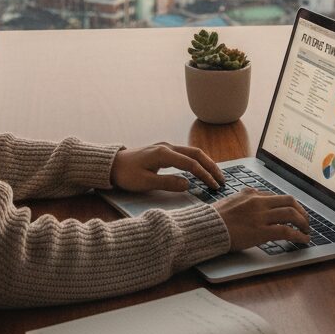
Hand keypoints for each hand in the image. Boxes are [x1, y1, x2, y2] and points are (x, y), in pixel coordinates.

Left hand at [110, 143, 224, 192]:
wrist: (112, 165)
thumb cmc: (126, 174)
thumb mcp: (145, 182)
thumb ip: (167, 183)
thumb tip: (188, 184)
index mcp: (164, 153)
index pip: (191, 164)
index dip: (204, 175)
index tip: (214, 186)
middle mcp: (167, 147)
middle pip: (196, 153)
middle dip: (211, 166)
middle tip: (222, 180)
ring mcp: (165, 147)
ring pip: (192, 152)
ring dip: (205, 163)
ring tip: (216, 176)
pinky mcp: (163, 151)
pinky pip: (185, 154)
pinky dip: (197, 161)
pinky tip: (201, 170)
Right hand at [215, 189, 309, 250]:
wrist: (207, 227)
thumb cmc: (215, 218)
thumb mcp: (231, 202)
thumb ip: (244, 200)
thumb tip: (253, 201)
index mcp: (251, 194)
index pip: (276, 197)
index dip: (289, 206)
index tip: (293, 214)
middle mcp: (258, 202)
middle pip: (289, 201)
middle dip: (301, 211)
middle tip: (305, 221)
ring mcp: (260, 216)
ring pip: (291, 214)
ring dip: (303, 223)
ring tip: (306, 231)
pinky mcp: (261, 231)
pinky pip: (287, 231)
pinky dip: (299, 235)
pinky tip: (303, 240)